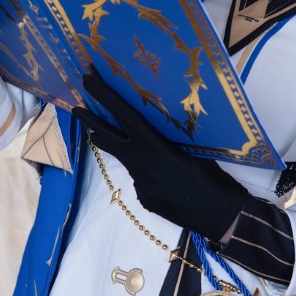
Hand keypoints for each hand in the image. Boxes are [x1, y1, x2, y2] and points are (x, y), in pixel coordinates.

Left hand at [75, 71, 246, 241]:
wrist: (220, 216)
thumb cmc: (215, 178)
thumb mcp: (194, 151)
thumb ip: (168, 142)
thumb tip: (153, 136)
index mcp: (155, 148)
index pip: (125, 116)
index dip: (105, 96)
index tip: (88, 80)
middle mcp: (142, 166)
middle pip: (109, 139)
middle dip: (92, 122)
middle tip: (76, 108)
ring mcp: (141, 185)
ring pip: (129, 161)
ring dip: (120, 149)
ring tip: (103, 136)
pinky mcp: (145, 200)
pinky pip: (142, 180)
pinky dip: (150, 174)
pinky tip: (169, 181)